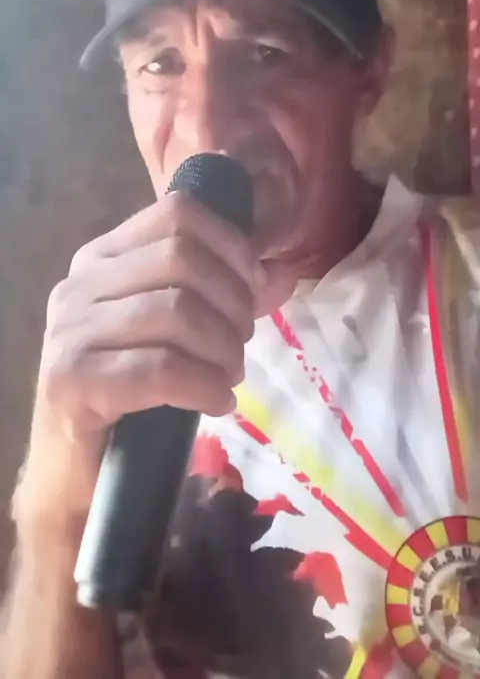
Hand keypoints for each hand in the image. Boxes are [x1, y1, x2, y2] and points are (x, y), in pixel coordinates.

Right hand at [15, 194, 255, 532]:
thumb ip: (225, 297)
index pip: (178, 214)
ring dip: (223, 349)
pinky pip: (162, 368)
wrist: (77, 465)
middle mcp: (80, 282)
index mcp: (104, 257)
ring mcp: (71, 329)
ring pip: (177, 311)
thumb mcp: (179, 333)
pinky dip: (205, 386)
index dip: (231, 247)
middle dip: (232, 302)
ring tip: (229, 376)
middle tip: (240, 344)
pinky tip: (217, 402)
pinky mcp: (72, 378)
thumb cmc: (132, 391)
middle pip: (182, 258)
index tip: (253, 290)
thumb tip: (281, 274)